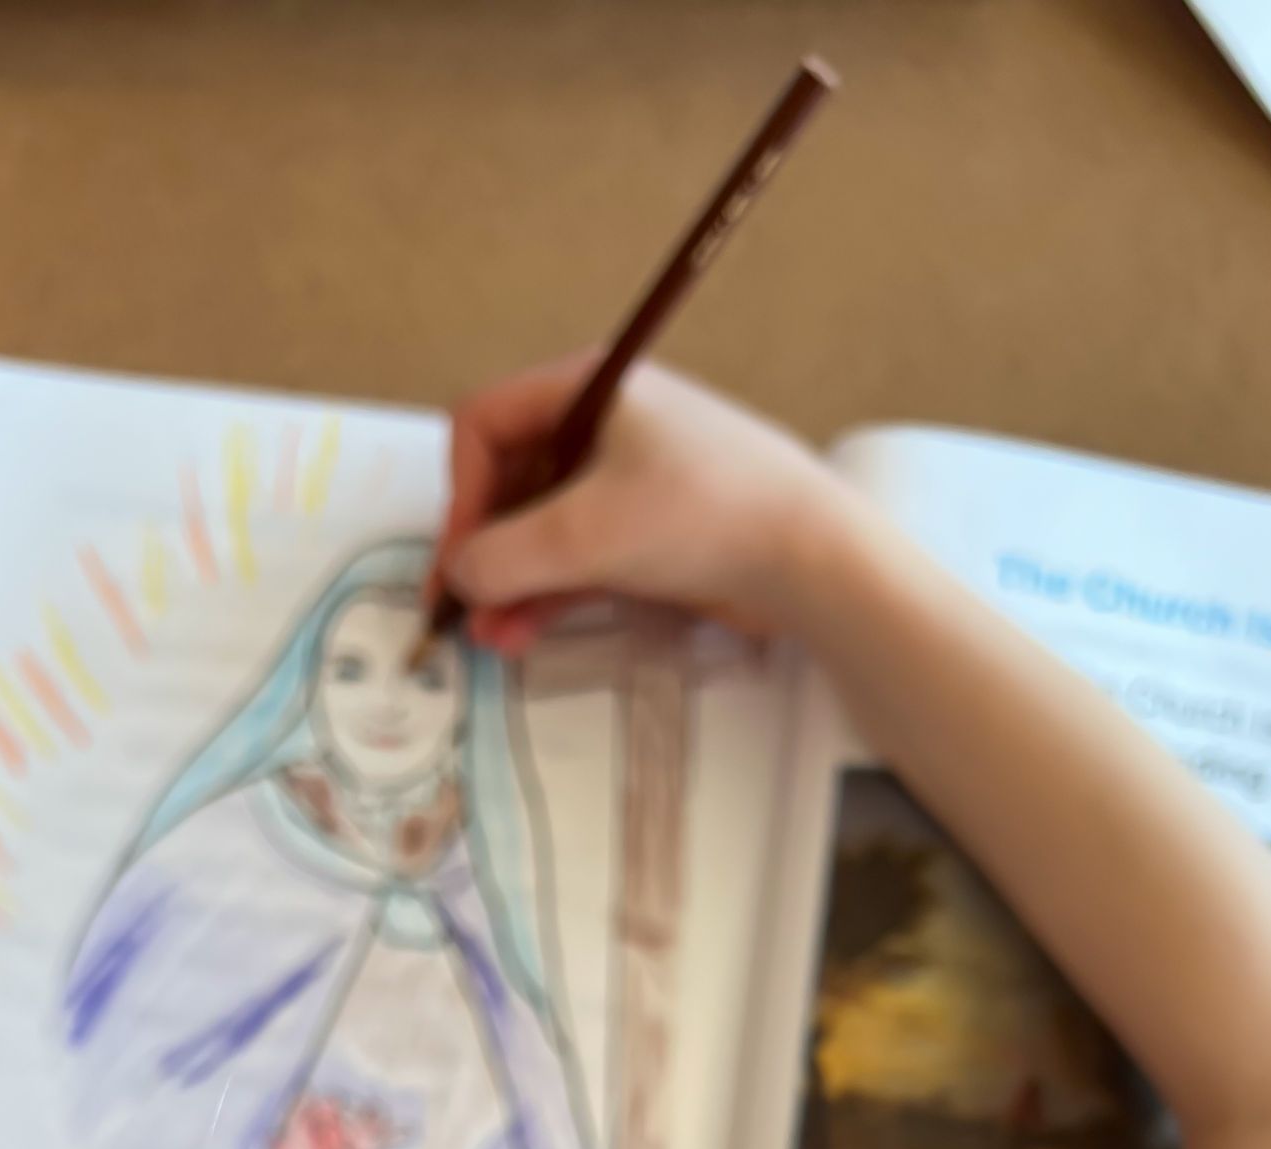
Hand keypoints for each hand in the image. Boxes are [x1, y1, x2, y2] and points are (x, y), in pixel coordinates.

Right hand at [436, 355, 837, 651]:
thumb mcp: (587, 533)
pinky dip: (548, 593)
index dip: (462, 492)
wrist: (814, 559)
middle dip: (482, 549)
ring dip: (510, 583)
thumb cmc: (703, 516)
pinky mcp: (651, 533)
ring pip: (542, 529)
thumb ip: (505, 554)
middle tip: (458, 609)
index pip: (486, 424)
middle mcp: (604, 424)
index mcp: (590, 388)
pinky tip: (521, 634)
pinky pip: (579, 558)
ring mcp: (629, 481)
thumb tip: (456, 575)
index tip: (460, 558)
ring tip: (488, 639)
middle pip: (510, 480)